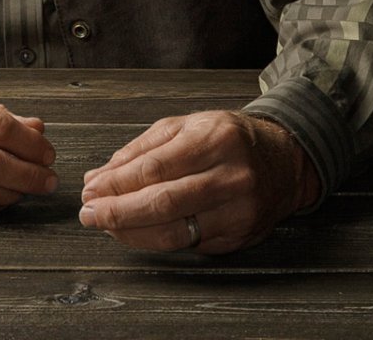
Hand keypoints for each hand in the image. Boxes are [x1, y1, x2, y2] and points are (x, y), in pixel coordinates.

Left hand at [78, 111, 319, 253]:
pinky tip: (136, 232)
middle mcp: (231, 177)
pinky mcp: (239, 237)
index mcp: (215, 140)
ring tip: (106, 225)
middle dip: (118, 212)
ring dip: (132, 233)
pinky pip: (189, 244)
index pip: (154, 168)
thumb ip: (140, 150)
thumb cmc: (228, 139)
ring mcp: (238, 211)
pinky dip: (156, 240)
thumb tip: (98, 177)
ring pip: (175, 232)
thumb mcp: (185, 127)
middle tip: (88, 214)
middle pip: (163, 204)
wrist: (284, 160)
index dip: (117, 184)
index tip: (90, 190)